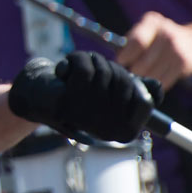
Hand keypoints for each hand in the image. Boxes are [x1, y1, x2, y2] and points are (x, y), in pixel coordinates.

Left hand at [9, 52, 161, 142]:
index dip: (130, 82)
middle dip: (108, 68)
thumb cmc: (78, 92)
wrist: (37, 96)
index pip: (147, 100)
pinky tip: (64, 70)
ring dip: (90, 61)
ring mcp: (87, 118)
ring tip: (76, 72)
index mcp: (124, 132)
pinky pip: (83, 68)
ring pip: (104, 71)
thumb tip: (155, 87)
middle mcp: (108, 131)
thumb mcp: (110, 91)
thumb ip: (135, 89)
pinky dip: (75, 60)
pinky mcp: (66, 105)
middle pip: (125, 81)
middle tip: (90, 74)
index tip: (110, 83)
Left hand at [114, 11, 191, 87]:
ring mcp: (176, 49)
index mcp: (152, 22)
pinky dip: (156, 83)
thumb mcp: (147, 31)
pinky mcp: (184, 63)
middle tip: (132, 72)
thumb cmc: (161, 39)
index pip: (137, 41)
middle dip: (134, 71)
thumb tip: (118, 58)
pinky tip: (157, 77)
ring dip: (144, 79)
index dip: (126, 55)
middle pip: (142, 62)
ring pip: (151, 74)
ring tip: (145, 75)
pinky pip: (163, 81)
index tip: (120, 61)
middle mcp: (166, 33)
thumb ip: (131, 41)